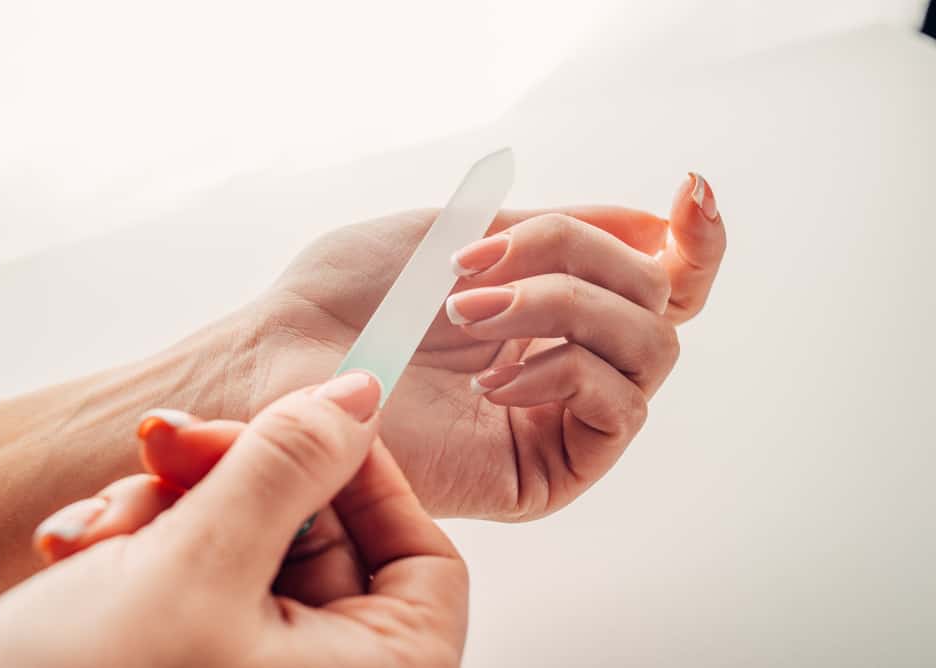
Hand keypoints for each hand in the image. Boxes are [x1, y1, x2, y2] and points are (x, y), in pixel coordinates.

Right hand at [0, 373, 467, 667]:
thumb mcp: (197, 570)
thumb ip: (287, 469)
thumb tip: (357, 400)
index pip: (423, 558)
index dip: (369, 477)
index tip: (311, 420)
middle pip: (323, 536)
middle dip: (234, 480)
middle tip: (169, 443)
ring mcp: (252, 667)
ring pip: (247, 542)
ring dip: (169, 509)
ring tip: (100, 531)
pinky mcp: (191, 657)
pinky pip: (194, 573)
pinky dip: (140, 547)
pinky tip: (78, 552)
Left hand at [204, 174, 725, 519]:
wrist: (285, 358)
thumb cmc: (356, 294)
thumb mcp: (468, 230)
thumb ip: (566, 230)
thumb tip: (659, 228)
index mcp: (553, 311)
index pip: (659, 284)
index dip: (695, 240)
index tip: (690, 192)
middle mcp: (568, 363)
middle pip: (658, 301)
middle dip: (576, 258)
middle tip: (480, 263)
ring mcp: (561, 419)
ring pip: (650, 345)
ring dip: (564, 305)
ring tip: (471, 311)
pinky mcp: (548, 471)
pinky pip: (620, 406)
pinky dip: (565, 370)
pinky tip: (492, 380)